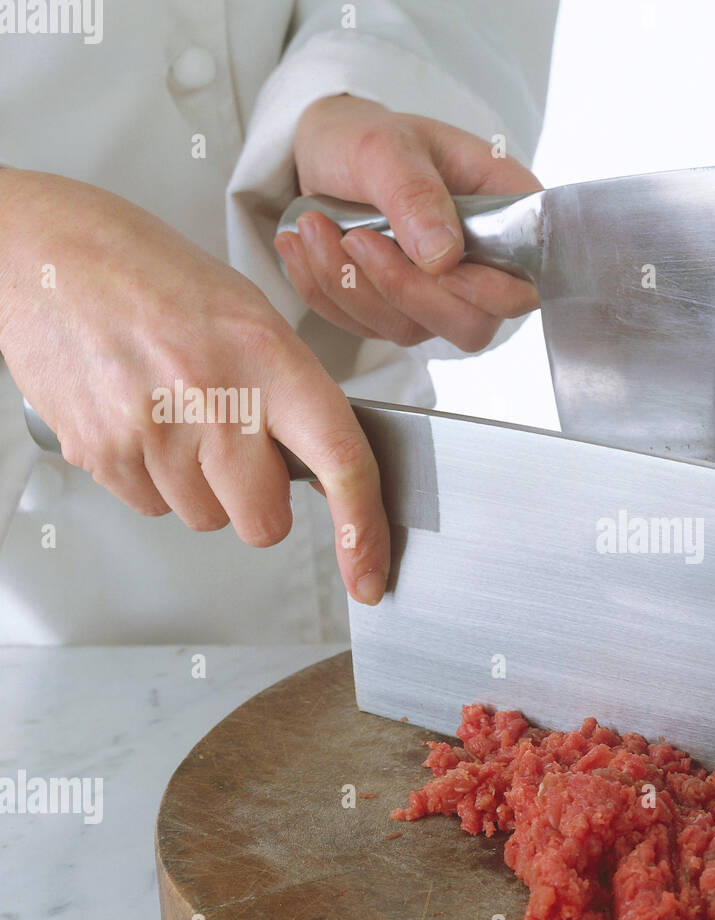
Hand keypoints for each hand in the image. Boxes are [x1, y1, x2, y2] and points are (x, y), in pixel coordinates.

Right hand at [0, 169, 389, 604]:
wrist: (44, 250)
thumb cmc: (150, 274)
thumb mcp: (248, 315)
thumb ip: (292, 394)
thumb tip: (322, 471)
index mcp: (266, 355)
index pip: (341, 460)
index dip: (363, 530)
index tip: (368, 573)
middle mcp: (213, 396)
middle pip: (265, 521)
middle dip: (260, 501)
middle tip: (239, 449)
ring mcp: (152, 429)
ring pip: (207, 519)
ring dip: (202, 486)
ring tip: (176, 414)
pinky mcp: (100, 452)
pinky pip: (154, 507)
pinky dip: (155, 480)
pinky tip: (143, 421)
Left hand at [278, 94, 540, 350]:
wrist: (325, 150)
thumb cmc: (367, 136)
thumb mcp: (386, 146)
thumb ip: (416, 195)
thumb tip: (444, 257)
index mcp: (509, 215)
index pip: (525, 286)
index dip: (488, 292)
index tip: (434, 263)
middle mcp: (485, 266)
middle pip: (470, 325)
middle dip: (402, 289)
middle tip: (355, 237)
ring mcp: (443, 296)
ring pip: (412, 329)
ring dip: (352, 286)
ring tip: (313, 226)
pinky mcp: (400, 311)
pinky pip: (366, 328)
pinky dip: (326, 292)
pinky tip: (303, 247)